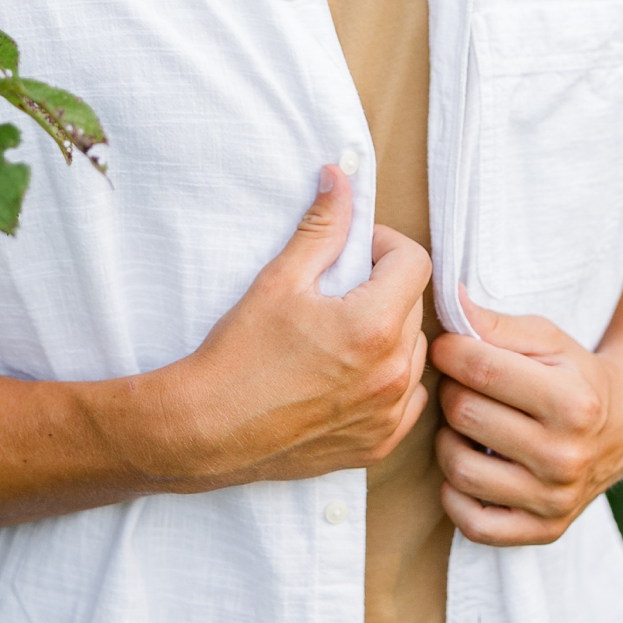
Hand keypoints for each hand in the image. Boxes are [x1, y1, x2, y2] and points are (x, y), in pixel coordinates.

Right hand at [158, 166, 430, 491]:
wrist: (207, 429)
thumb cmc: (238, 354)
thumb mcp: (279, 280)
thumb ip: (321, 227)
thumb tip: (340, 177)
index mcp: (374, 325)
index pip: (415, 261)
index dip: (384, 246)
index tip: (354, 252)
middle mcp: (392, 372)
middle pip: (413, 306)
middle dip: (383, 289)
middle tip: (336, 293)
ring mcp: (389, 414)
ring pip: (412, 353)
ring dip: (388, 335)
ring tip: (338, 336)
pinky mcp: (378, 444)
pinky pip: (406, 398)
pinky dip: (386, 381)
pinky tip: (346, 375)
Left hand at [429, 291, 622, 546]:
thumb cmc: (574, 374)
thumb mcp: (547, 340)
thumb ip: (495, 323)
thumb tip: (449, 298)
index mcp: (573, 403)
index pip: (480, 371)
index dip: (450, 352)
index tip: (449, 348)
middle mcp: (566, 457)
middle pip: (464, 415)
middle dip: (453, 391)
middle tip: (463, 386)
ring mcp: (555, 500)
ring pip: (458, 469)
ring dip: (449, 440)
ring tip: (466, 425)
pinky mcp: (544, 530)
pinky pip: (473, 524)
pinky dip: (456, 495)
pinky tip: (468, 466)